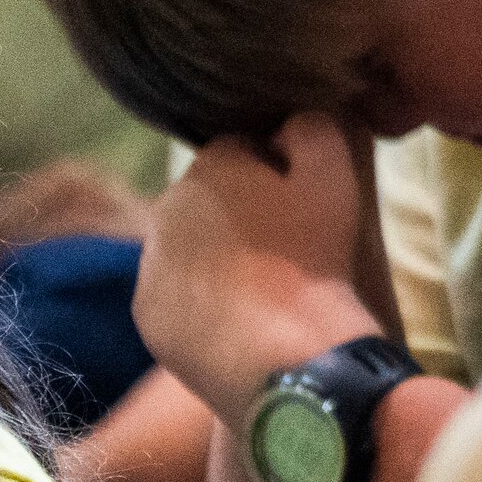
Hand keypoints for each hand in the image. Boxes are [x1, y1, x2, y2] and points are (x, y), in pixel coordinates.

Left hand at [135, 112, 386, 412]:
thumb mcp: (336, 171)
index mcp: (208, 166)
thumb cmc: (315, 258)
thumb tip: (288, 122)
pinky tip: (242, 318)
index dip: (278, 170)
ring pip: (190, 246)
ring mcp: (149, 267)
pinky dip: (203, 300)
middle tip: (289, 246)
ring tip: (268, 287)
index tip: (303, 203)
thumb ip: (311, 125)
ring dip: (219, 255)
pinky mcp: (146, 317)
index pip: (243, 148)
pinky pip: (178, 294)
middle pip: (211, 197)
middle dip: (241, 211)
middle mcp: (164, 209)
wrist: (288, 359)